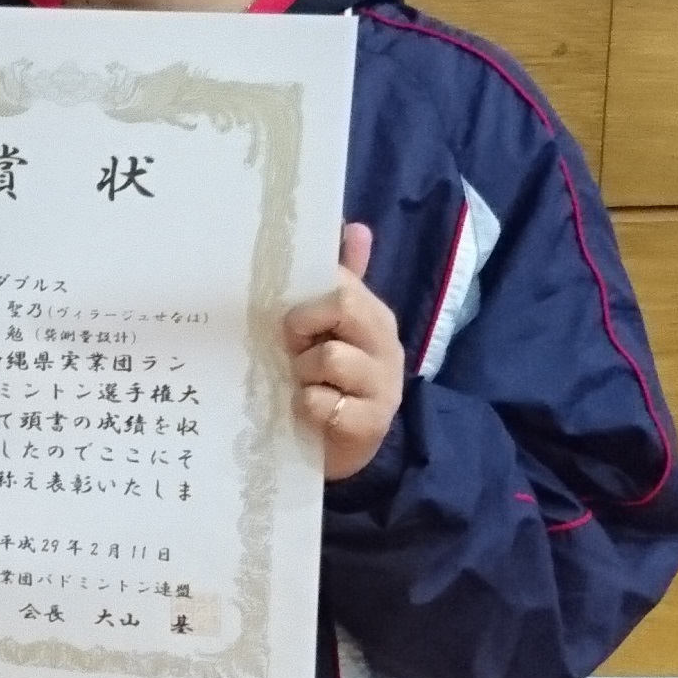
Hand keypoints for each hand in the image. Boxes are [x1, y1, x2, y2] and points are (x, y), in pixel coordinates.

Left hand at [284, 222, 405, 481]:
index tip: (291, 320)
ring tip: (302, 385)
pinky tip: (308, 413)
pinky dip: (307, 407)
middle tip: (292, 349)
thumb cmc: (331, 384)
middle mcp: (386, 347)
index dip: (307, 297)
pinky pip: (323, 403)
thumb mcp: (332, 331)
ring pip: (328, 357)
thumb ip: (342, 280)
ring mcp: (383, 387)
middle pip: (343, 305)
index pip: (343, 281)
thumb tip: (355, 227)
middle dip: (303, 325)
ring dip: (301, 372)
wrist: (339, 450)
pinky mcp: (369, 424)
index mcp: (374, 318)